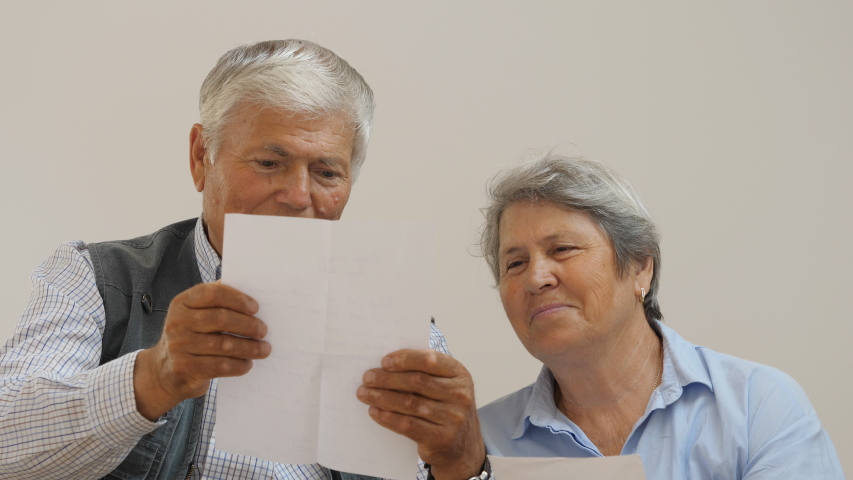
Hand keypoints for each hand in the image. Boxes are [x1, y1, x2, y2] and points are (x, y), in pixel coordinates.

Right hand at [133, 281, 269, 419]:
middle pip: (221, 319)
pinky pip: (219, 366)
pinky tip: (247, 364)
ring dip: (249, 348)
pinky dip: (238, 365)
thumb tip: (249, 289)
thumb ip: (216, 302)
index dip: (237, 299)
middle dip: (248, 325)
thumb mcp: (195, 315)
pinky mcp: (183, 368)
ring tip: (264, 349)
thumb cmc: (191, 338)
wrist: (163, 372)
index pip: (212, 293)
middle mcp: (177, 322)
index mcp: (182, 302)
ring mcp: (178, 346)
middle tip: (263, 331)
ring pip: (223, 344)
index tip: (255, 308)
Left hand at [356, 350, 485, 479]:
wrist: (463, 446)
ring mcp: (453, 418)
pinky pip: (408, 425)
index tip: (384, 361)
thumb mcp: (445, 386)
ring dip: (382, 397)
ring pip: (410, 403)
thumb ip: (425, 373)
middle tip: (367, 378)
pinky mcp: (441, 438)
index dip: (405, 359)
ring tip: (364, 394)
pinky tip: (375, 411)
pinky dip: (387, 417)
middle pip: (417, 381)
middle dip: (388, 378)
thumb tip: (386, 365)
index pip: (430, 360)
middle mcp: (460, 394)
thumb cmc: (446, 408)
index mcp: (459, 374)